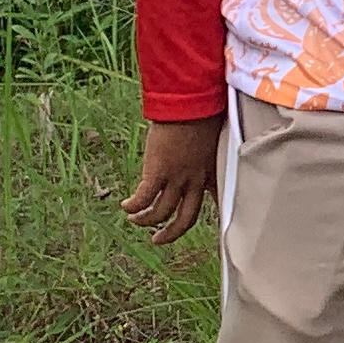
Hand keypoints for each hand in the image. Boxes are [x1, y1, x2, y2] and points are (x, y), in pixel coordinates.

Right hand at [121, 117, 222, 244]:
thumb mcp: (215, 133)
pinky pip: (144, 198)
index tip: (213, 229)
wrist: (189, 102)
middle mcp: (195, 180)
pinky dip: (134, 206)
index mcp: (211, 171)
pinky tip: (125, 206)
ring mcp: (177, 177)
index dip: (216, 216)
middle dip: (171, 233)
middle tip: (158, 240)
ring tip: (134, 220)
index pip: (218, 200)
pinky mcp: (158, 171)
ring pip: (160, 212)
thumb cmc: (203, 111)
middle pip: (186, 218)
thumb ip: (210, 148)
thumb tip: (205, 147)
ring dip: (145, 220)